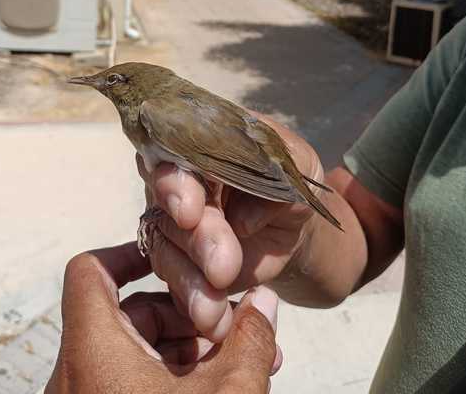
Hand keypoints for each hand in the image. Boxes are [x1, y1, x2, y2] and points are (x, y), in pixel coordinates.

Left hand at [45, 241, 280, 393]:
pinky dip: (172, 378)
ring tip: (244, 359)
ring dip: (189, 348)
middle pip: (129, 312)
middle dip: (189, 314)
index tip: (175, 257)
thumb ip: (250, 339)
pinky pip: (131, 382)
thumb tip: (265, 299)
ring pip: (135, 351)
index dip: (131, 252)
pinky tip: (222, 387)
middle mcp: (77, 375)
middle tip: (238, 326)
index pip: (90, 271)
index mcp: (93, 353)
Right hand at [138, 115, 324, 340]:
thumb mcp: (298, 163)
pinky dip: (194, 303)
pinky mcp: (179, 261)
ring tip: (217, 307)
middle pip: (167, 207)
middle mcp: (176, 182)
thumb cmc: (287, 179)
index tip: (189, 211)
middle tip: (222, 266)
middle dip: (194, 239)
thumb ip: (278, 170)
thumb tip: (243, 218)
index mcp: (198, 144)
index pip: (174, 156)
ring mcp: (173, 223)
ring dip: (191, 280)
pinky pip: (175, 282)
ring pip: (167, 248)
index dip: (175, 184)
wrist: (291, 224)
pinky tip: (215, 321)